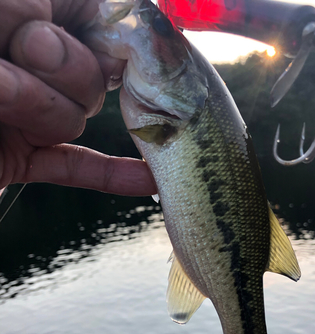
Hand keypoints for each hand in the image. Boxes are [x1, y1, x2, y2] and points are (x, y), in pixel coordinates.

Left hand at [0, 0, 156, 196]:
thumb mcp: (10, 1)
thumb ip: (63, 3)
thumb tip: (111, 25)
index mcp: (26, 21)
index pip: (97, 23)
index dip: (107, 33)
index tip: (107, 42)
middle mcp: (29, 68)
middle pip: (91, 76)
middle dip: (65, 68)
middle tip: (21, 51)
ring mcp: (24, 115)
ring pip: (75, 119)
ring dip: (41, 109)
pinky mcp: (18, 158)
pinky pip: (72, 167)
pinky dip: (109, 175)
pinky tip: (146, 179)